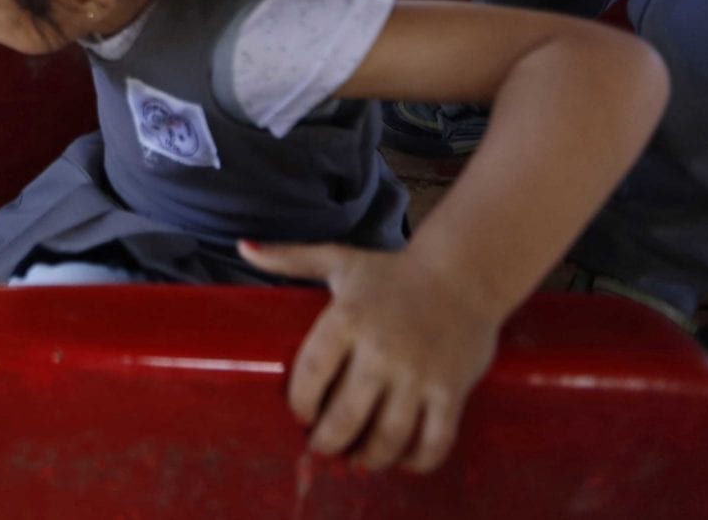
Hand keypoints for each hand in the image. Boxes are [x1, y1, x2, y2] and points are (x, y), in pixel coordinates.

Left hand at [240, 240, 499, 473]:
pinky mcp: (451, 390)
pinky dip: (416, 461)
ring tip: (356, 461)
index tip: (299, 415)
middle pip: (344, 416)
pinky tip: (402, 462)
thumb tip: (243, 246)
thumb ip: (289, 258)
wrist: (464, 272)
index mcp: (348, 318)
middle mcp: (382, 349)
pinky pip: (433, 440)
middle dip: (327, 442)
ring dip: (368, 458)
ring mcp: (419, 374)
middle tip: (321, 449)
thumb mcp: (338, 259)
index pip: (311, 373)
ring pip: (387, 436)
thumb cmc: (393, 271)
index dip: (299, 403)